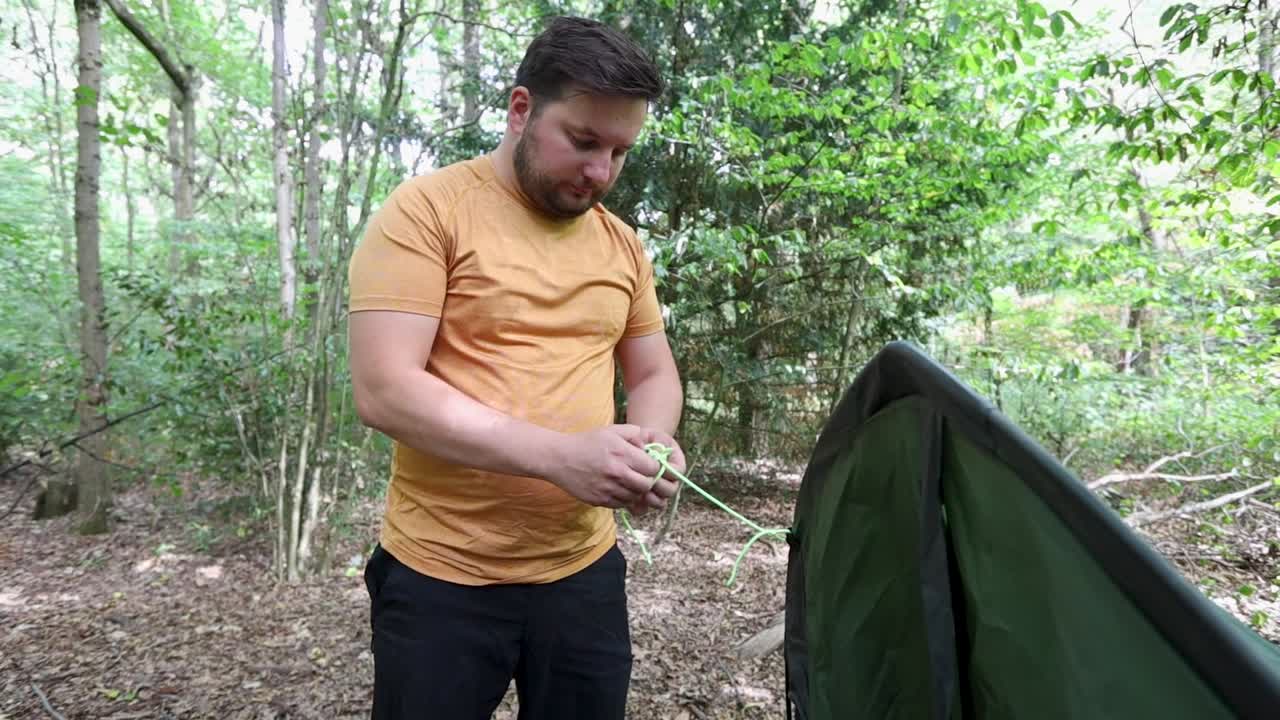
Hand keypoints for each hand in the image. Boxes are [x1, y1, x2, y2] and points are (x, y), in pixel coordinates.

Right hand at [547, 424, 679, 510]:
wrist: (559, 458)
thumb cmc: (587, 442)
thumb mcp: (611, 431)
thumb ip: (634, 434)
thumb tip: (649, 448)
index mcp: (622, 453)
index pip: (653, 468)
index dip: (654, 467)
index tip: (648, 465)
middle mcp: (616, 472)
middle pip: (646, 485)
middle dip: (647, 481)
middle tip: (640, 476)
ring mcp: (608, 488)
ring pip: (634, 497)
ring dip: (634, 491)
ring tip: (627, 481)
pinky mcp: (599, 500)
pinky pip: (620, 504)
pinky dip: (622, 498)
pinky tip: (616, 488)